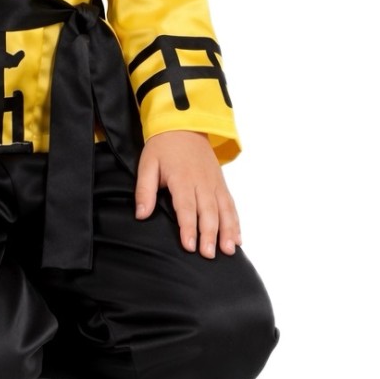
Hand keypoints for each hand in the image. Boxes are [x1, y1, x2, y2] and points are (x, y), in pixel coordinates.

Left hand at [133, 131, 240, 258]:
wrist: (184, 124)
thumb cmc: (163, 146)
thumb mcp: (147, 164)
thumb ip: (144, 190)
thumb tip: (141, 214)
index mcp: (182, 178)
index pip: (186, 207)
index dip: (188, 227)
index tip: (189, 246)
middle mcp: (202, 182)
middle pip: (208, 211)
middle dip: (209, 234)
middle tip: (208, 255)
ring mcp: (214, 183)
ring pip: (224, 210)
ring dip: (227, 231)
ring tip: (229, 251)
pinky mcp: (221, 183)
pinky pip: (230, 205)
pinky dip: (235, 222)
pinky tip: (238, 238)